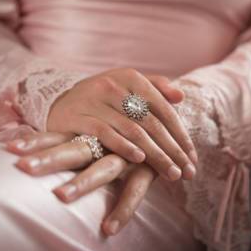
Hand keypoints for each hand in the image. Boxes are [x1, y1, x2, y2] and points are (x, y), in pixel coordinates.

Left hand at [7, 132, 156, 235]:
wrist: (173, 123)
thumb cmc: (134, 128)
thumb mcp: (109, 128)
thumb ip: (82, 131)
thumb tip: (69, 134)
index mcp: (94, 132)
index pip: (58, 135)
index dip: (35, 141)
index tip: (9, 148)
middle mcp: (108, 142)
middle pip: (74, 149)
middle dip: (48, 159)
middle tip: (22, 168)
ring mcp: (127, 155)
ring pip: (103, 168)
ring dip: (82, 182)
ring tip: (60, 196)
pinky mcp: (148, 169)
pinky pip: (136, 191)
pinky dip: (123, 209)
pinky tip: (109, 230)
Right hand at [46, 69, 196, 180]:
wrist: (58, 102)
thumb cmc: (103, 99)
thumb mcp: (128, 87)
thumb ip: (156, 88)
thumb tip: (181, 96)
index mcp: (131, 77)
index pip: (164, 109)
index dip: (181, 135)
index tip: (192, 158)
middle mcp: (114, 85)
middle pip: (152, 123)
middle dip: (173, 150)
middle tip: (187, 172)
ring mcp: (95, 100)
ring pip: (133, 130)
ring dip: (155, 154)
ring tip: (171, 173)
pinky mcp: (78, 116)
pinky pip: (106, 133)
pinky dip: (124, 147)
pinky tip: (140, 160)